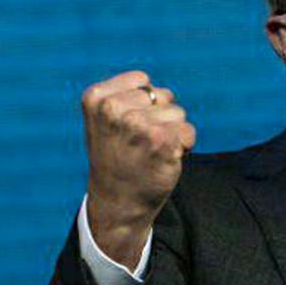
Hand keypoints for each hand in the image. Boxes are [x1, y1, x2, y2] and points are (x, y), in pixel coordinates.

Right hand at [82, 70, 196, 268]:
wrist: (117, 203)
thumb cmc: (117, 157)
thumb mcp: (105, 120)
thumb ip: (125, 96)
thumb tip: (159, 91)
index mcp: (96, 98)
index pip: (142, 81)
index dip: (143, 103)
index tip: (126, 127)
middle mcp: (114, 109)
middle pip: (163, 95)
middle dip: (160, 117)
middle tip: (140, 143)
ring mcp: (137, 125)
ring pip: (178, 113)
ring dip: (172, 133)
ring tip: (150, 152)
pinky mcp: (161, 142)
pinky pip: (188, 132)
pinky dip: (184, 146)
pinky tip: (163, 160)